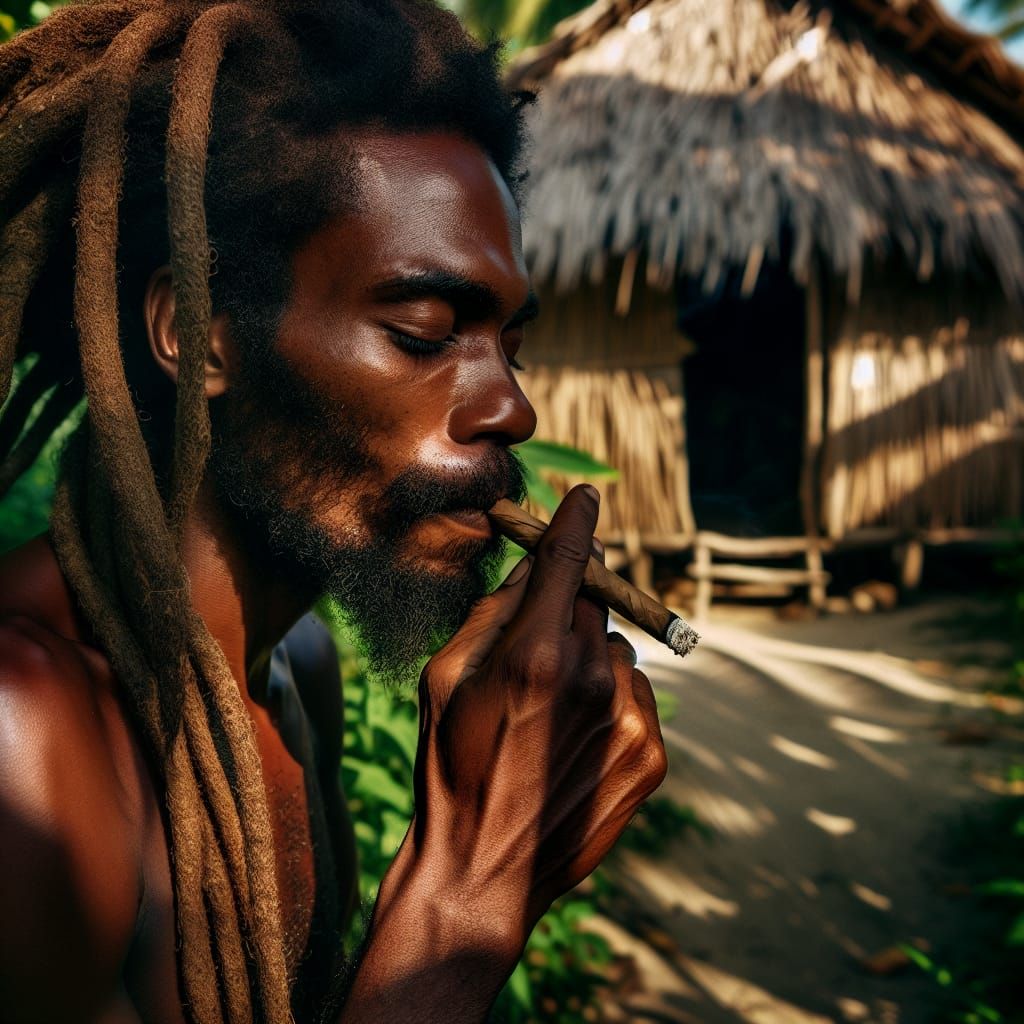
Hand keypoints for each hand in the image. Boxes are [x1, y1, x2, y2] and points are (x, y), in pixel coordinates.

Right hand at [387, 484, 667, 953]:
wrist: (481, 871)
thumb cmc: (448, 765)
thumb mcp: (445, 676)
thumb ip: (494, 610)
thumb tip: (533, 565)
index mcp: (535, 654)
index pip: (568, 558)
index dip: (577, 520)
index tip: (587, 498)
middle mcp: (592, 680)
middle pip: (594, 604)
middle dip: (568, 610)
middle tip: (537, 649)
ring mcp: (628, 720)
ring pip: (618, 653)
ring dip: (591, 662)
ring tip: (550, 712)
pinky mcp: (650, 756)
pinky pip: (637, 698)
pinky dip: (611, 703)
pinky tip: (574, 741)